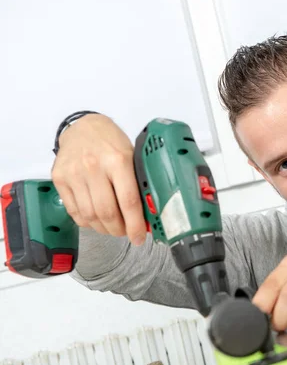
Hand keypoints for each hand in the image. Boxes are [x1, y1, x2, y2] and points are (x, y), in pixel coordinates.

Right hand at [51, 114, 146, 244]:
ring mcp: (74, 173)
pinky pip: (74, 211)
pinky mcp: (59, 179)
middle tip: (126, 232)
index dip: (135, 225)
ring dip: (104, 228)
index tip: (139, 237)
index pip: (128, 201)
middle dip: (119, 230)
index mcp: (118, 160)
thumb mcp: (132, 155)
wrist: (82, 127)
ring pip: (89, 216)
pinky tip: (96, 219)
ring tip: (113, 227)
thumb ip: (138, 182)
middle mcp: (94, 167)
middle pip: (107, 212)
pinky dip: (87, 222)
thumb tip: (148, 213)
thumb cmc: (111, 142)